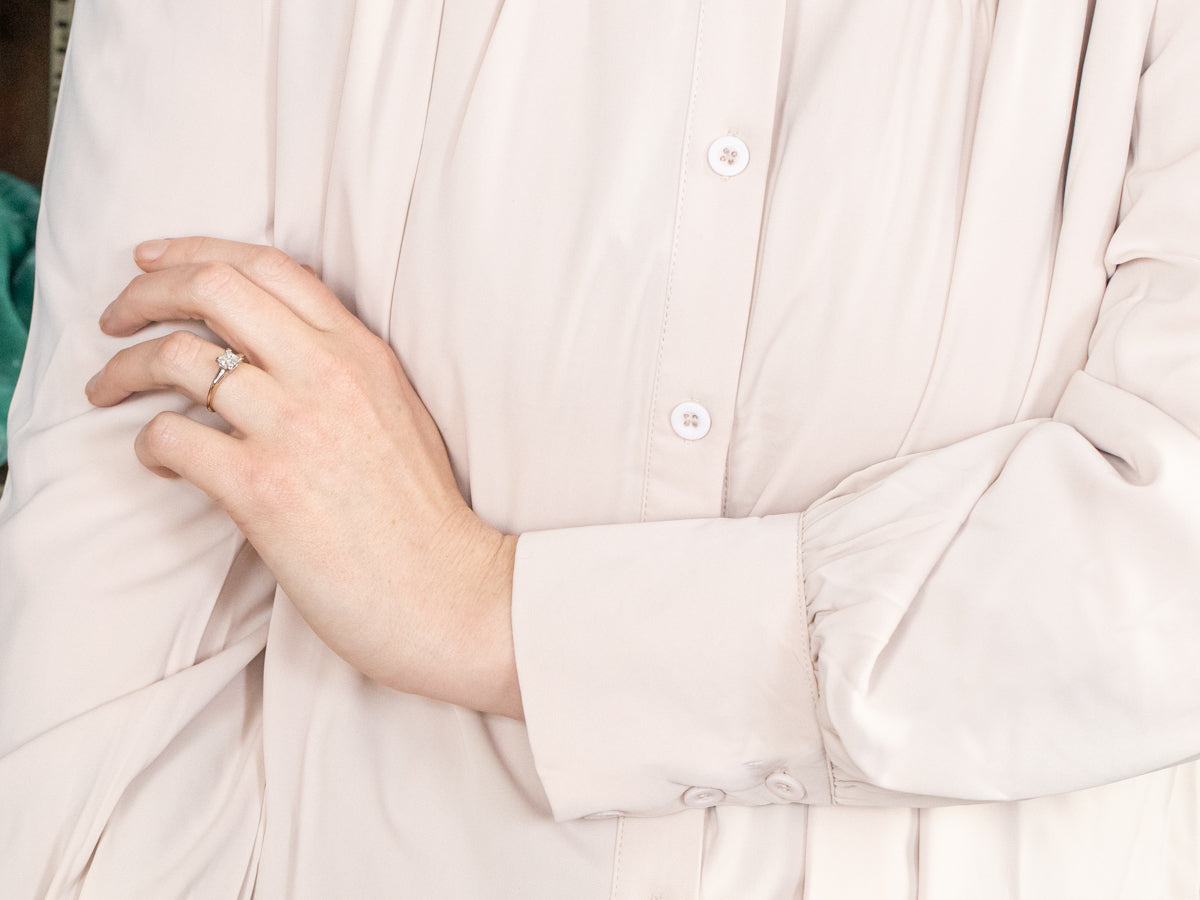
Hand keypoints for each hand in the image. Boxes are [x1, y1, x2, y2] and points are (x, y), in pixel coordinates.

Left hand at [86, 237, 521, 717]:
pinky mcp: (263, 487)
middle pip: (212, 287)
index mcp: (362, 351)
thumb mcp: (398, 414)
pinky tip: (162, 464)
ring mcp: (294, 426)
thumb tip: (271, 351)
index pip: (267, 264)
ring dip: (125, 368)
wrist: (446, 591)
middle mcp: (328, 373)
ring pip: (177, 356)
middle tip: (115, 317)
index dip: (194, 250)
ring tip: (106, 390)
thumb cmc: (420, 516)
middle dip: (144, 291)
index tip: (151, 260)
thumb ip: (343, 370)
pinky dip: (148, 445)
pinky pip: (171, 437)